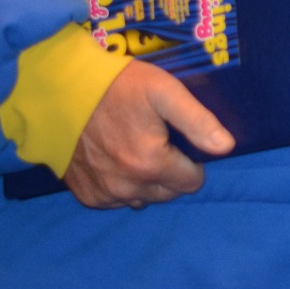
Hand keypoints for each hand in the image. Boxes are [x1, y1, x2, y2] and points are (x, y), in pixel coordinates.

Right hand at [63, 62, 233, 208]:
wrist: (62, 93)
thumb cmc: (118, 87)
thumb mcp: (164, 92)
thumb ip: (198, 121)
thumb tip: (227, 147)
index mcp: (150, 164)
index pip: (192, 183)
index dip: (192, 163)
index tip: (180, 143)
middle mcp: (127, 187)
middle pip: (168, 193)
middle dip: (171, 174)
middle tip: (159, 143)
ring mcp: (103, 194)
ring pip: (143, 199)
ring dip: (147, 182)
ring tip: (137, 150)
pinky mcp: (85, 194)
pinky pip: (116, 201)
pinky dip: (122, 186)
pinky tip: (116, 161)